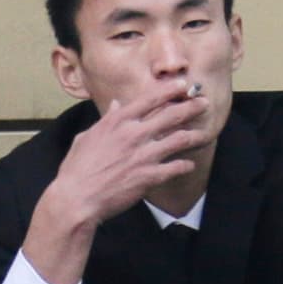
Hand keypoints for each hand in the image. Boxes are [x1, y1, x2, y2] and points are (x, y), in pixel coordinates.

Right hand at [24, 79, 213, 283]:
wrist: (77, 198)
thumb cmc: (77, 169)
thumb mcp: (87, 137)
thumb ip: (106, 120)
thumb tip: (117, 105)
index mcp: (118, 122)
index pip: (149, 99)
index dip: (170, 90)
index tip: (183, 85)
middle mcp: (134, 134)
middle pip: (171, 115)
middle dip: (191, 107)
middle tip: (205, 103)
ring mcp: (143, 155)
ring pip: (179, 140)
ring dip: (195, 135)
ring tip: (206, 134)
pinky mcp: (149, 176)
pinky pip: (175, 168)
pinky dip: (185, 166)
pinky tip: (189, 165)